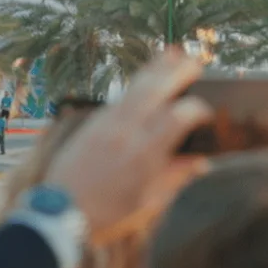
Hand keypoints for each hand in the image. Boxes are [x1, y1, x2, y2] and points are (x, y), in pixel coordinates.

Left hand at [43, 49, 212, 243]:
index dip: (197, 110)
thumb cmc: (107, 214)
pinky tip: (145, 78)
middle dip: (177, 72)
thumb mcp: (148, 203)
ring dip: (155, 69)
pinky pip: (119, 96)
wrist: (60, 212)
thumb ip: (175, 178)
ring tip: (172, 54)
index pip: (178, 118)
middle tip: (195, 61)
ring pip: (135, 87)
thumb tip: (200, 163)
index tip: (206, 112)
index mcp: (144, 155)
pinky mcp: (93, 123)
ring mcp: (106, 124)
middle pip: (155, 90)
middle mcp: (126, 132)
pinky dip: (136, 83)